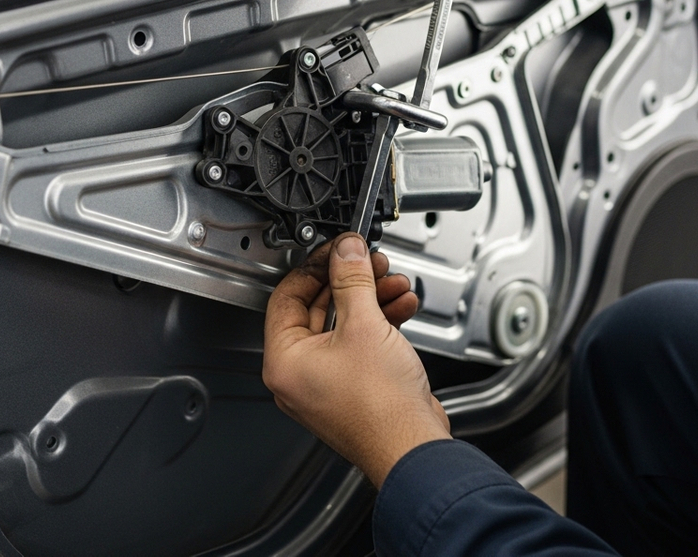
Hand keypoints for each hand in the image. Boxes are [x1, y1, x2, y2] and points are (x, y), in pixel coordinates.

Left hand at [263, 234, 450, 487]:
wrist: (414, 448)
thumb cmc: (380, 408)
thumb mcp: (364, 326)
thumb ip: (353, 280)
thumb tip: (346, 252)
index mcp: (284, 361)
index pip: (287, 297)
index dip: (315, 267)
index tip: (337, 250)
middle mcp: (299, 375)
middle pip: (319, 309)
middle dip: (350, 282)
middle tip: (369, 262)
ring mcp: (326, 383)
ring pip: (343, 325)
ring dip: (371, 299)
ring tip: (393, 283)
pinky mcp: (353, 389)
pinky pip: (359, 344)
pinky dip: (379, 323)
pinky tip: (401, 307)